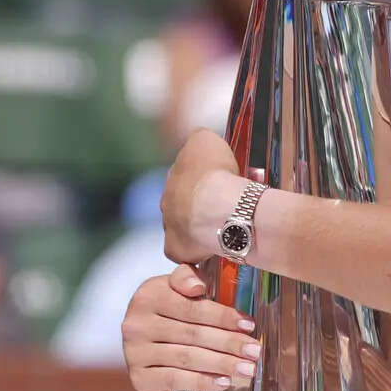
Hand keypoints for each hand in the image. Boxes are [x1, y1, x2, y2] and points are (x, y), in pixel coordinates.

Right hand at [122, 265, 259, 390]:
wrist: (144, 342)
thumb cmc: (170, 312)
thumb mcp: (176, 288)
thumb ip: (189, 278)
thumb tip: (198, 286)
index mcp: (149, 295)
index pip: (192, 307)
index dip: (223, 316)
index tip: (249, 325)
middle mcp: (137, 323)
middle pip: (193, 334)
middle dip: (229, 343)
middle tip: (254, 351)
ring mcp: (135, 352)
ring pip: (187, 357)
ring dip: (222, 363)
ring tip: (247, 368)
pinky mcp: (139, 377)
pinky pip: (175, 379)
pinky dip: (202, 381)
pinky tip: (223, 382)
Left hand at [161, 128, 244, 263]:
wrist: (219, 207)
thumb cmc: (215, 173)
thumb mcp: (205, 139)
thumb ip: (199, 139)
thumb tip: (200, 143)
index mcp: (172, 176)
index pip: (186, 178)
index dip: (205, 181)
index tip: (222, 184)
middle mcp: (166, 201)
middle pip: (183, 204)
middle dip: (202, 205)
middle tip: (225, 207)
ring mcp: (168, 226)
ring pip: (184, 227)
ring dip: (201, 227)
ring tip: (224, 227)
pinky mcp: (175, 249)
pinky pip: (185, 251)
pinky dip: (198, 249)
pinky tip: (216, 246)